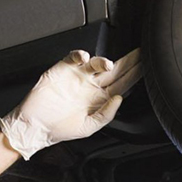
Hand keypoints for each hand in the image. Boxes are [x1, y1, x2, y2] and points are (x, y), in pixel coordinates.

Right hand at [0, 48, 141, 159]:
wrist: (35, 125)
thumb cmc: (59, 129)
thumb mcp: (89, 127)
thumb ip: (106, 115)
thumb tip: (119, 99)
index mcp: (100, 99)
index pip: (122, 84)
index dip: (134, 76)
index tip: (146, 67)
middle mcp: (92, 86)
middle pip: (115, 70)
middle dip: (128, 61)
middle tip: (141, 52)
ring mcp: (78, 76)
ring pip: (96, 62)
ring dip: (103, 61)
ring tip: (107, 65)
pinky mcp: (63, 69)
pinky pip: (75, 57)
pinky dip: (80, 54)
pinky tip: (84, 58)